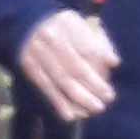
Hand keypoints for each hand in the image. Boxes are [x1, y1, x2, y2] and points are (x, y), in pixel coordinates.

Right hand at [18, 0, 117, 122]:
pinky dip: (57, 102)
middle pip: (75, 65)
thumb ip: (100, 43)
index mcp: (68, 23)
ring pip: (61, 79)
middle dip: (94, 84)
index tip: (111, 74)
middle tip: (108, 98)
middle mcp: (51, 36)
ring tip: (95, 108)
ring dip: (79, 97)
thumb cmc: (64, 29)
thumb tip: (114, 63)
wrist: (26, 25)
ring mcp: (38, 52)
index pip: (87, 46)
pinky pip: (45, 87)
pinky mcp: (29, 66)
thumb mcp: (82, 26)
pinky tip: (69, 115)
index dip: (100, 61)